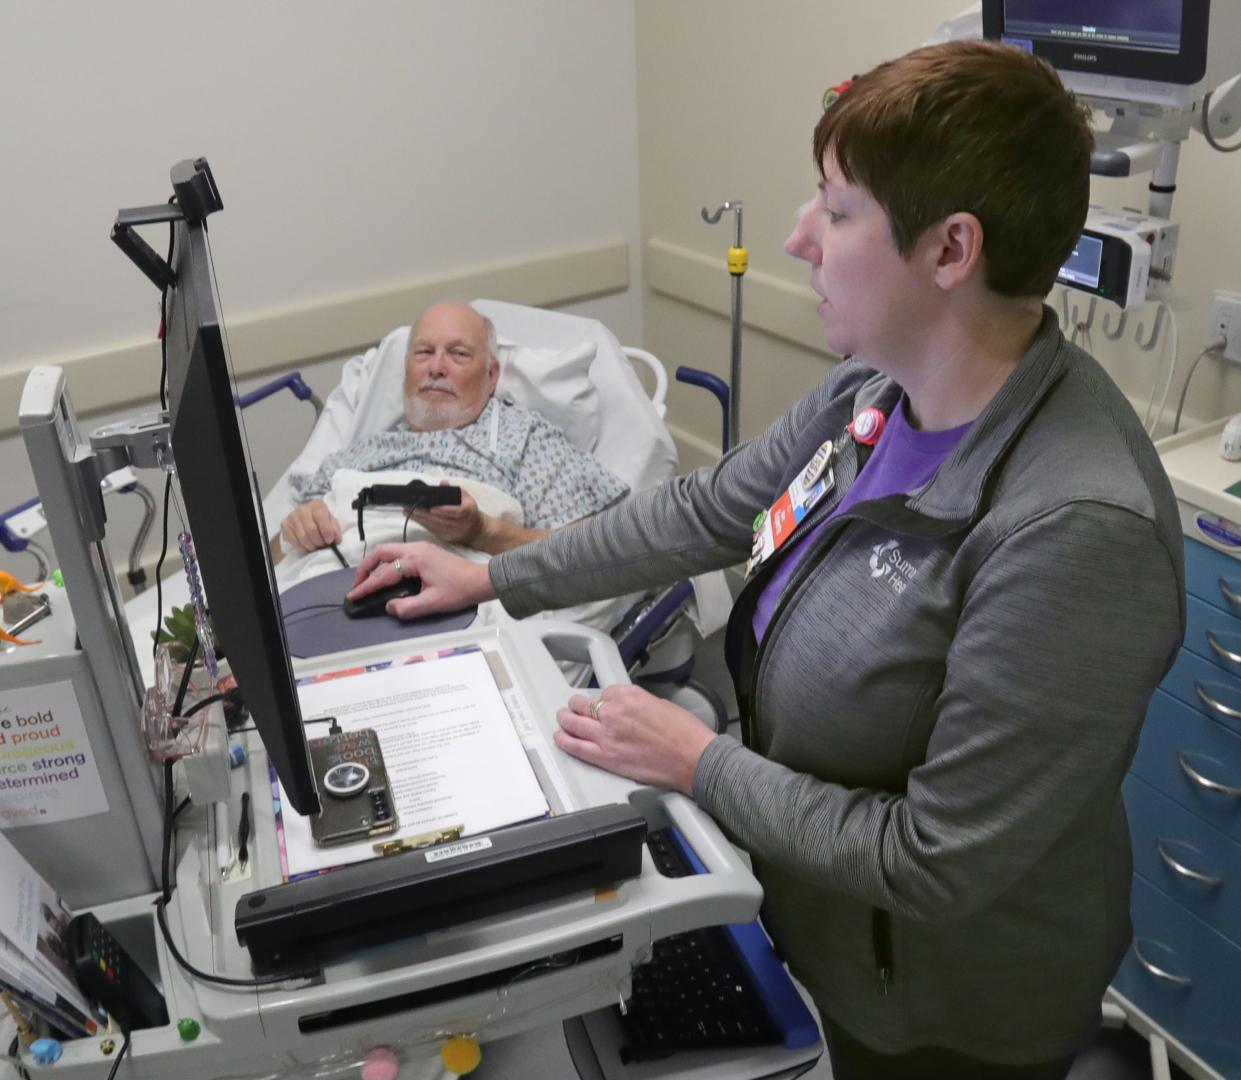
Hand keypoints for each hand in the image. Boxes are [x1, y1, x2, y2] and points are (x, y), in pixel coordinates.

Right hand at [280, 499, 341, 552]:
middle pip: (311, 530)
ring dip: (312, 546)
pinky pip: (294, 541)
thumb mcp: (331, 520)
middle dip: (319, 542)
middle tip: (323, 545)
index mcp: (316, 505)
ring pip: (303, 538)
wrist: (306, 515)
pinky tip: (308, 546)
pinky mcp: (285, 525)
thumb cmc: (321, 519)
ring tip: (316, 546)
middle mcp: (302, 509)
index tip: (330, 540)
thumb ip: (335, 529)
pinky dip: (303, 547)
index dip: (327, 532)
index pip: (321, 518)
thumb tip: (336, 540)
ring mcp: (292, 517)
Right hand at [350, 541, 495, 618]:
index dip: (366, 586)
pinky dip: (386, 562)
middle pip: (381, 552)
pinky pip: (398, 553)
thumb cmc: (459, 590)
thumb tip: (389, 607)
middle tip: (358, 586)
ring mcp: (420, 548)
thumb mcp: (433, 603)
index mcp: (415, 559)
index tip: (353, 596)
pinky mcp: (425, 551)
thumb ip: (408, 607)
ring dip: (375, 564)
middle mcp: (415, 549)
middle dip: (365, 568)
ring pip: (389, 550)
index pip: (384, 573)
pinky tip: (385, 575)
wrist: (481, 580)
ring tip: (368, 581)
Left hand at [408, 486, 485, 547]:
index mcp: (468, 512)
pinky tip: (415, 518)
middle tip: (410, 507)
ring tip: (408, 512)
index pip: (456, 512)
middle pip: (440, 520)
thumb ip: (455, 489)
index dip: (444, 510)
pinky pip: (433, 531)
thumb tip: (443, 483)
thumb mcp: (467, 498)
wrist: (476, 531)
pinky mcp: (446, 538)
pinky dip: (423, 524)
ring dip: (419, 519)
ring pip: (434, 526)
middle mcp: (461, 524)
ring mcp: (453, 533)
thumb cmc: (469, 512)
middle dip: (423, 513)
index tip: (431, 508)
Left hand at [556, 685, 717, 794]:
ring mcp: (607, 735)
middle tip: (574, 706)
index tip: (602, 704)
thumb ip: (639, 705)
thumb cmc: (686, 734)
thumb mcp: (661, 705)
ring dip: (566, 720)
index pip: (604, 693)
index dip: (603, 700)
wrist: (693, 758)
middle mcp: (615, 712)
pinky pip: (577, 747)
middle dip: (578, 705)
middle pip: (584, 705)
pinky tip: (561, 738)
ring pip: (575, 724)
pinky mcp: (606, 757)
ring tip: (563, 718)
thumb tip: (630, 710)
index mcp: (630, 695)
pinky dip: (565, 741)